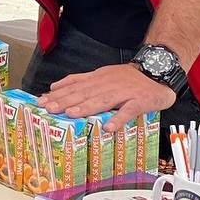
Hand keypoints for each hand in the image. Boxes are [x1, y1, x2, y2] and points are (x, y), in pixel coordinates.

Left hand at [38, 63, 175, 130]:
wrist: (158, 72)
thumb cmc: (128, 78)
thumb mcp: (101, 74)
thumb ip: (79, 80)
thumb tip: (55, 86)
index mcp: (97, 79)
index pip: (74, 86)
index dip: (57, 94)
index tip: (41, 101)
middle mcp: (107, 84)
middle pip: (84, 93)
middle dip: (65, 101)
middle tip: (49, 108)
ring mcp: (123, 93)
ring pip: (102, 100)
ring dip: (85, 108)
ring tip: (71, 114)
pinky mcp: (139, 101)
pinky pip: (128, 111)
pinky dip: (118, 119)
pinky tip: (108, 128)